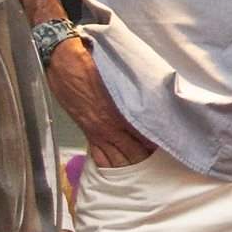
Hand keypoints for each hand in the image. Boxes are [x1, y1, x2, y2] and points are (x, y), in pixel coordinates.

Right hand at [45, 39, 154, 168]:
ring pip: (116, 157)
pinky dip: (109, 163)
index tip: (167, 144)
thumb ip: (133, 92)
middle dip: (144, 157)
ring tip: (141, 168)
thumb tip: (149, 98)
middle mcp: (109, 126)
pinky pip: (99, 155)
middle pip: (132, 151)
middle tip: (157, 162)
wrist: (64, 63)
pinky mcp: (86, 132)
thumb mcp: (118, 77)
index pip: (143, 134)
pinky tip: (117, 167)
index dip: (155, 141)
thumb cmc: (92, 64)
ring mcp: (96, 131)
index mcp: (120, 111)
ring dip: (129, 163)